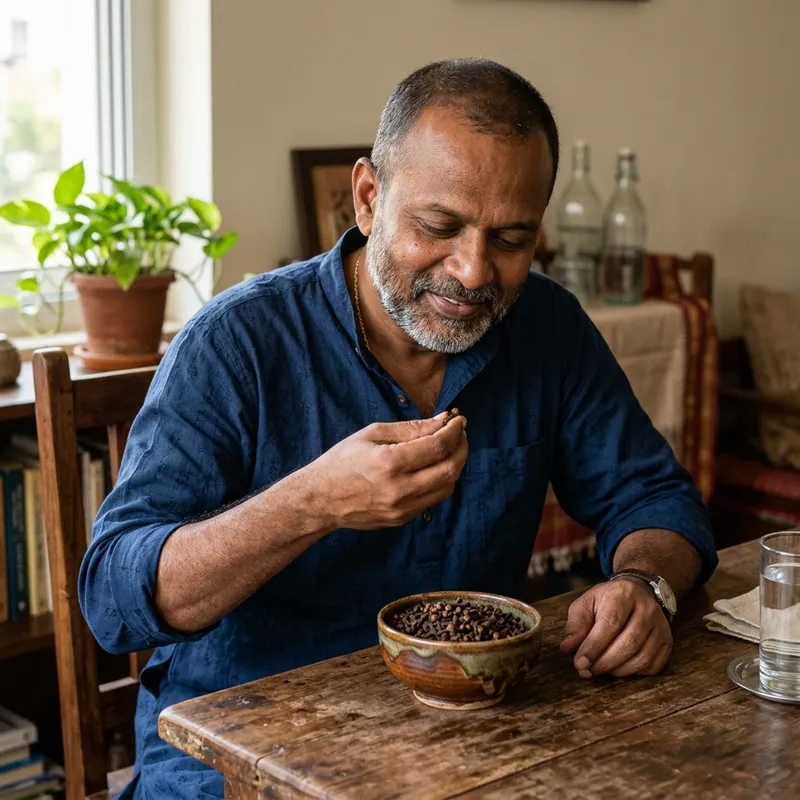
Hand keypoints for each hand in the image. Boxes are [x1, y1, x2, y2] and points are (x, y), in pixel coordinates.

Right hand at [308, 412, 467, 530]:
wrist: (320, 499)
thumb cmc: (342, 461)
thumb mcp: (372, 434)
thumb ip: (410, 428)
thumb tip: (442, 421)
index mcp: (390, 462)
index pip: (438, 446)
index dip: (454, 431)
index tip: (460, 421)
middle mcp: (399, 488)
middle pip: (450, 469)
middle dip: (461, 448)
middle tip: (459, 435)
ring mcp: (402, 508)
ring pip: (447, 487)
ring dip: (455, 466)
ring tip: (450, 450)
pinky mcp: (402, 519)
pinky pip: (433, 500)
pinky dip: (441, 481)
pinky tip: (434, 468)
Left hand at [560, 578, 672, 678]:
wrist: (637, 592)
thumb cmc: (607, 600)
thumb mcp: (586, 603)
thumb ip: (576, 625)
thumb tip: (567, 649)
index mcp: (623, 593)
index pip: (610, 623)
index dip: (594, 646)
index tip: (580, 663)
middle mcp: (647, 609)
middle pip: (629, 643)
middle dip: (604, 662)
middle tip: (586, 670)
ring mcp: (661, 626)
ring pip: (642, 657)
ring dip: (618, 670)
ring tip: (600, 669)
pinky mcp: (668, 642)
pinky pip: (653, 665)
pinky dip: (634, 673)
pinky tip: (619, 668)